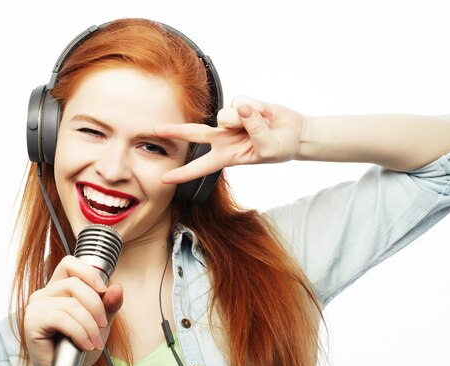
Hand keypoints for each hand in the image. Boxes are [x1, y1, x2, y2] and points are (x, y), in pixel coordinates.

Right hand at [23, 256, 122, 365]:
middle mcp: (44, 293)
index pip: (70, 263)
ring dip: (89, 325)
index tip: (104, 289)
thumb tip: (117, 287)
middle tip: (103, 325)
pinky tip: (85, 344)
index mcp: (59, 287)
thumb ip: (109, 304)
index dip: (89, 272)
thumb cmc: (80, 347)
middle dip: (96, 306)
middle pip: (75, 284)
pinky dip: (79, 332)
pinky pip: (62, 318)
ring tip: (95, 341)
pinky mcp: (31, 321)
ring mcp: (36, 306)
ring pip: (70, 304)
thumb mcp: (101, 322)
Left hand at [155, 96, 305, 183]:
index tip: (164, 179)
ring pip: (225, 115)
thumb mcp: (267, 147)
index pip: (200, 166)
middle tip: (154, 130)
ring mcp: (231, 121)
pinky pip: (241, 101)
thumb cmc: (280, 147)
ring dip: (246, 119)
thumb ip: (253, 129)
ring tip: (264, 123)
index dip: (182, 173)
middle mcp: (224, 138)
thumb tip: (241, 108)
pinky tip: (266, 113)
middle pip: (194, 133)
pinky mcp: (240, 105)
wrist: (295, 133)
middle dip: (175, 132)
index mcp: (226, 156)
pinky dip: (257, 107)